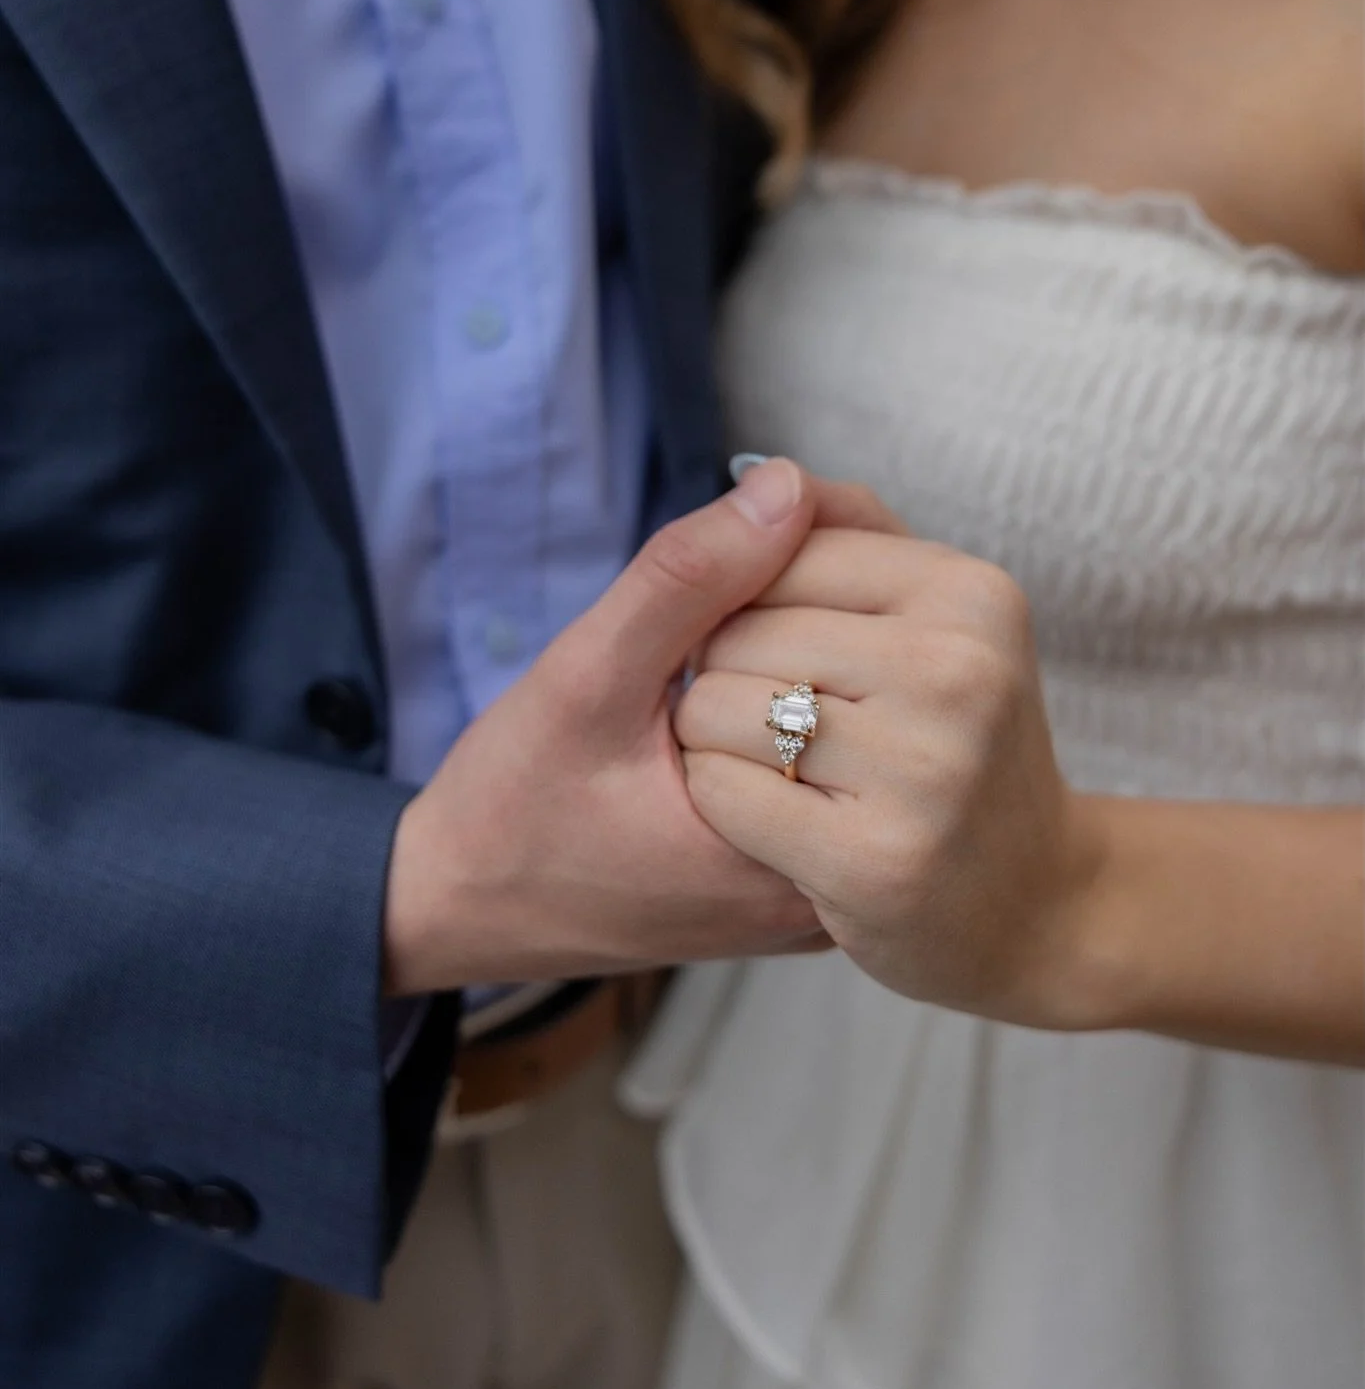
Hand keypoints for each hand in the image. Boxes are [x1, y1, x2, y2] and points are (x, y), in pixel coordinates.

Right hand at [383, 462, 899, 995]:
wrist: (466, 906)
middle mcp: (835, 878)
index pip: (866, 655)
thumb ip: (687, 579)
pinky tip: (732, 662)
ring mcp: (822, 878)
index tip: (719, 565)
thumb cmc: (513, 806)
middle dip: (806, 601)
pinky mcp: (799, 864)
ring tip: (713, 628)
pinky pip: (829, 748)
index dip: (793, 568)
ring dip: (801, 635)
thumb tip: (787, 483)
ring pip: (859, 710)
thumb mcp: (586, 677)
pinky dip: (791, 685)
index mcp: (800, 850)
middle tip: (717, 592)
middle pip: (879, 684)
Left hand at [674, 530, 1101, 1023]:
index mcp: (971, 593)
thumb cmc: (956, 743)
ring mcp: (925, 769)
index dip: (749, 601)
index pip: (776, 549)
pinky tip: (781, 830)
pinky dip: (721, 809)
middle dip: (728, 676)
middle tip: (801, 730)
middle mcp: (959, 671)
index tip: (799, 655)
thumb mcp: (935, 618)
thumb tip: (769, 476)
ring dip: (715, 745)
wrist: (1038, 906)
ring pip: (714, 708)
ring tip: (791, 776)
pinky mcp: (876, 861)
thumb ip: (849, 534)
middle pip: (736, 631)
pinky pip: (718, 794)